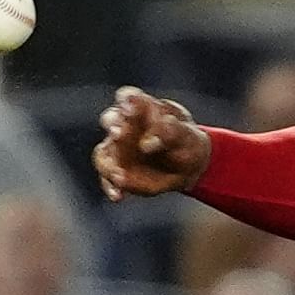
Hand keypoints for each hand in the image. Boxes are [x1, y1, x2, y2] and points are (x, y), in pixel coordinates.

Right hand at [95, 88, 211, 202]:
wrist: (191, 166)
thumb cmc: (187, 142)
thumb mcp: (188, 136)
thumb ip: (175, 130)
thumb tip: (157, 132)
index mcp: (143, 108)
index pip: (128, 97)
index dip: (127, 100)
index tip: (131, 107)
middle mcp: (125, 126)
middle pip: (111, 120)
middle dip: (114, 126)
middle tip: (120, 133)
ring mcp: (118, 149)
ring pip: (104, 153)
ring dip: (109, 164)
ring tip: (120, 176)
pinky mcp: (118, 170)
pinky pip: (108, 178)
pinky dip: (110, 186)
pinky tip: (118, 196)